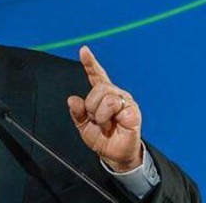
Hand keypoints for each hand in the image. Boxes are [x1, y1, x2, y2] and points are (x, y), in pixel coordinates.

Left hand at [67, 46, 143, 171]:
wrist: (114, 154)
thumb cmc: (102, 138)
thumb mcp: (83, 125)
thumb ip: (77, 112)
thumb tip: (72, 100)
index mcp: (102, 95)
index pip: (96, 75)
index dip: (90, 62)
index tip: (83, 50)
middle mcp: (115, 94)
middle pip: (98, 87)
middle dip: (90, 105)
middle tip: (95, 119)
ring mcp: (125, 100)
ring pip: (105, 94)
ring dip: (98, 113)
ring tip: (104, 123)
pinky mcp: (132, 110)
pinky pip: (113, 104)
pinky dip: (106, 116)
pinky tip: (112, 124)